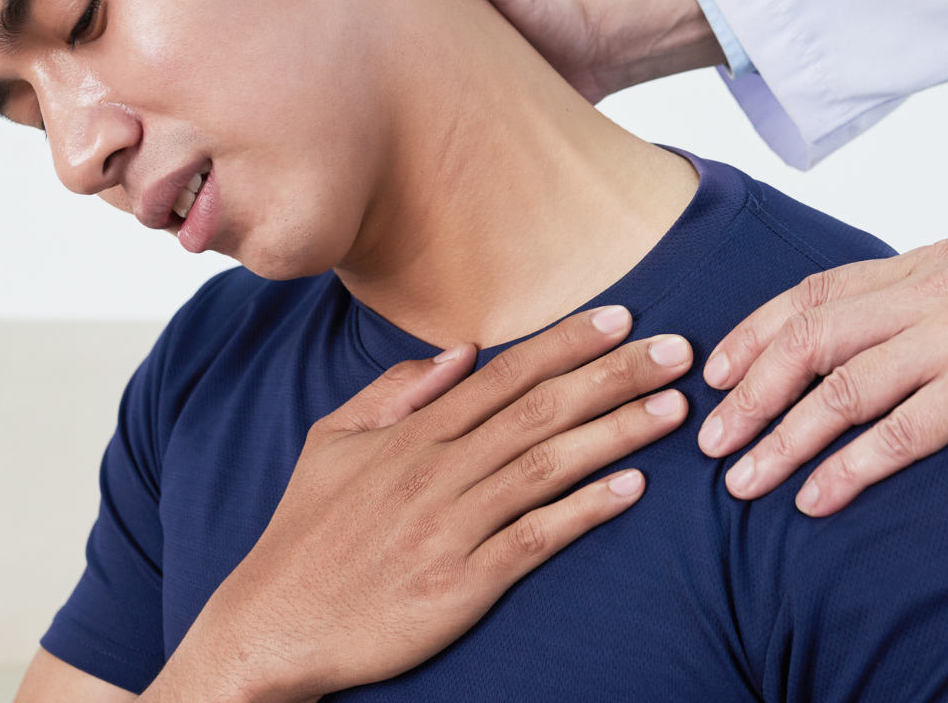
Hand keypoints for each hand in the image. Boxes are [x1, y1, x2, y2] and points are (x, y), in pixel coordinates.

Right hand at [143, 307, 693, 702]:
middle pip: (540, 409)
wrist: (269, 627)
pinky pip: (533, 539)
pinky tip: (631, 491)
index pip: (505, 375)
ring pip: (547, 466)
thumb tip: (460, 352)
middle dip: (614, 375)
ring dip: (616, 433)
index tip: (621, 319)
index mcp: (413, 436)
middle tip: (678, 350)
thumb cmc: (305, 537)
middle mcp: (437, 472)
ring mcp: (450, 527)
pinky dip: (583, 511)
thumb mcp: (333, 445)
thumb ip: (397, 394)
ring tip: (674, 408)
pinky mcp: (459, 584)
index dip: (567, 344)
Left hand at [695, 240, 947, 515]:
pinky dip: (849, 469)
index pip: (817, 291)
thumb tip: (820, 364)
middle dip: (752, 390)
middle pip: (814, 334)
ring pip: (844, 386)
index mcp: (932, 262)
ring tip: (746, 481)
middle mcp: (943, 283)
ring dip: (784, 439)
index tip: (715, 377)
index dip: (756, 333)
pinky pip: (898, 430)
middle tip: (713, 438)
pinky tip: (816, 499)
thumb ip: (911, 326)